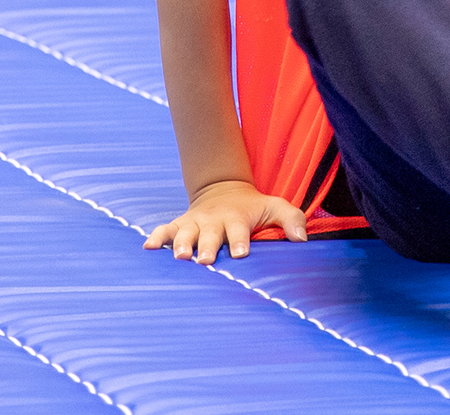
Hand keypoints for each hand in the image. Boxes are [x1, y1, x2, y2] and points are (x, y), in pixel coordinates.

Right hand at [144, 180, 307, 264]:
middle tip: (205, 260)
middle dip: (207, 246)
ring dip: (181, 244)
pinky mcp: (179, 225)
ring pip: (185, 232)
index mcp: (237, 219)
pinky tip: (147, 247)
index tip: (241, 253)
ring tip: (178, 257)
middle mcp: (214, 221)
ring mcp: (195, 223)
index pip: (240, 231)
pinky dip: (156, 236)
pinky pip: (165, 229)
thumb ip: (292, 219)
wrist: (224, 190)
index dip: (240, 241)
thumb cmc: (253, 207)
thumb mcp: (276, 206)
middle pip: (210, 234)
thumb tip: (302, 239)